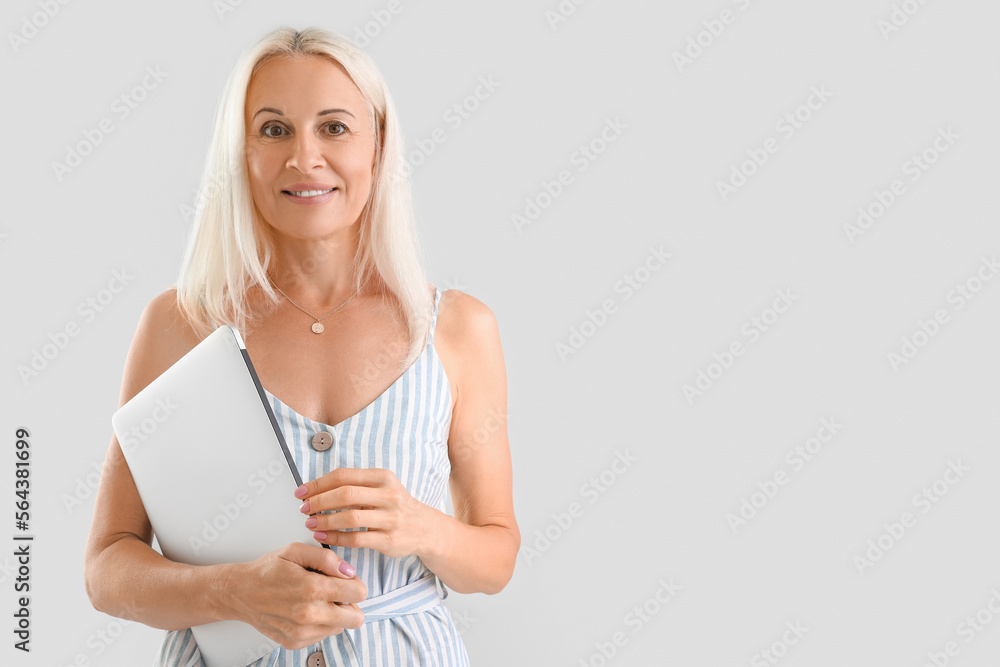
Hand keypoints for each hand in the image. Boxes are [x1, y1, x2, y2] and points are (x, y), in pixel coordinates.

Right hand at [220, 542, 366, 650]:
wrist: (240, 592)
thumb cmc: (267, 570)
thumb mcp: (296, 551)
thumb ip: (327, 558)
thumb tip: (348, 571)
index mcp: (312, 588)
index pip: (359, 593)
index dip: (356, 583)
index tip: (346, 580)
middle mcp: (309, 614)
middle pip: (356, 618)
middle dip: (351, 603)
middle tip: (337, 593)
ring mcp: (302, 632)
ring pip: (340, 627)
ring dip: (335, 614)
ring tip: (317, 600)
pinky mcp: (295, 642)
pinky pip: (323, 635)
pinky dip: (320, 623)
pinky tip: (306, 610)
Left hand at [295, 468, 441, 558]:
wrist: (425, 529)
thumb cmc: (395, 506)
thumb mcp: (382, 488)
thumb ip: (355, 486)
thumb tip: (317, 488)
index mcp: (383, 478)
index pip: (344, 476)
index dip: (319, 483)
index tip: (302, 492)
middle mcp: (389, 495)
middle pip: (345, 494)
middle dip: (319, 501)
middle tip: (303, 508)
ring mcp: (390, 518)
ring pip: (350, 517)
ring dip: (324, 521)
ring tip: (310, 523)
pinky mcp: (389, 540)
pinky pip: (356, 539)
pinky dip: (335, 538)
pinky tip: (323, 537)